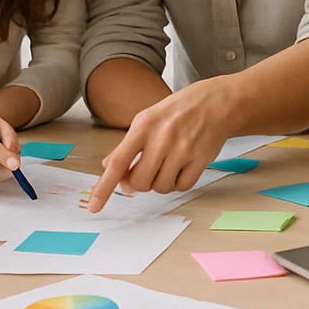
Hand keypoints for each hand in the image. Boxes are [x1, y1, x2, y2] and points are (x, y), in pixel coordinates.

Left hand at [87, 79, 228, 212]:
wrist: (215, 103)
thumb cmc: (176, 112)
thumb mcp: (146, 119)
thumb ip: (126, 145)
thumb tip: (108, 167)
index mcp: (143, 126)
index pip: (118, 162)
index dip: (104, 187)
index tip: (94, 206)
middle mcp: (162, 137)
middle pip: (140, 182)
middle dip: (140, 182)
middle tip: (148, 168)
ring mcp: (183, 149)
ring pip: (160, 188)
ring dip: (160, 182)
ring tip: (167, 164)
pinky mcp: (201, 159)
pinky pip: (182, 187)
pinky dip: (179, 182)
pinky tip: (182, 166)